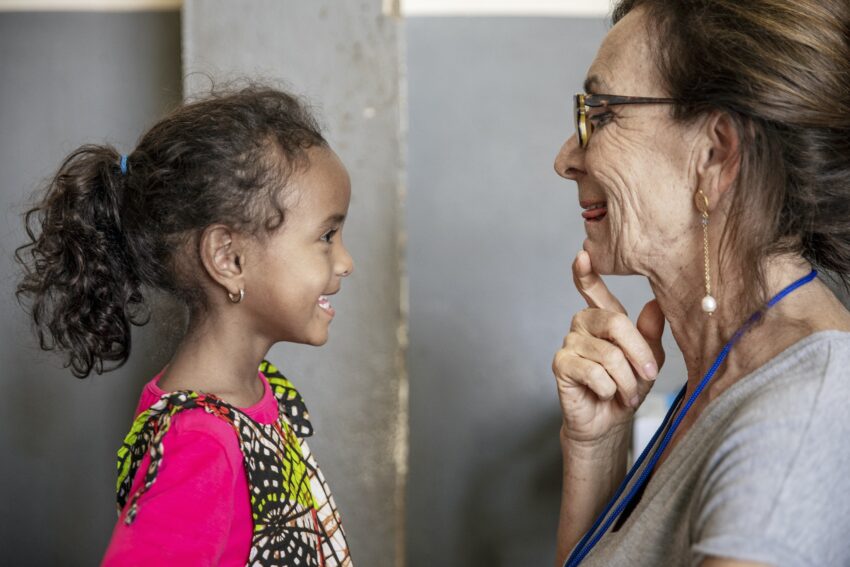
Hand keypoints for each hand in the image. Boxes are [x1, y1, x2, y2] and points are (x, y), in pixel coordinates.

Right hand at [552, 251, 665, 444]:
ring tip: (627, 394)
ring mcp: (570, 342)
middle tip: (648, 376)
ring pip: (608, 355)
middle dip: (638, 354)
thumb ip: (650, 333)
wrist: (608, 423)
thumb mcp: (648, 360)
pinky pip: (594, 373)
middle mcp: (583, 323)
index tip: (583, 254)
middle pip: (615, 323)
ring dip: (626, 381)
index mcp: (604, 317)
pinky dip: (609, 389)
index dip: (585, 272)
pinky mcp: (561, 364)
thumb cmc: (627, 388)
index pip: (591, 288)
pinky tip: (606, 395)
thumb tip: (655, 305)